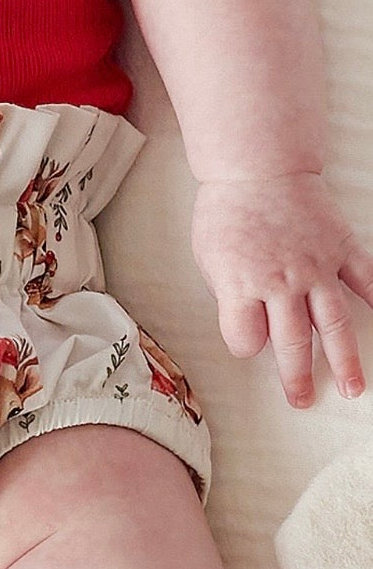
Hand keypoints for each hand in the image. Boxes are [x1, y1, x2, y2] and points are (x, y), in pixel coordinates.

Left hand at [190, 170, 371, 406]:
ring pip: (333, 324)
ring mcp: (316, 266)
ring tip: (354, 389)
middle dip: (297, 377)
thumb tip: (253, 327)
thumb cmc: (227, 214)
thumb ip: (231, 298)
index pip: (245, 340)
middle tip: (302, 401)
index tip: (249, 341)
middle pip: (291, 344)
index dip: (245, 345)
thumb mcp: (210, 261)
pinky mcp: (340, 248)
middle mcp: (282, 282)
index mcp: (242, 286)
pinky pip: (365, 280)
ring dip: (345, 360)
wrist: (259, 167)